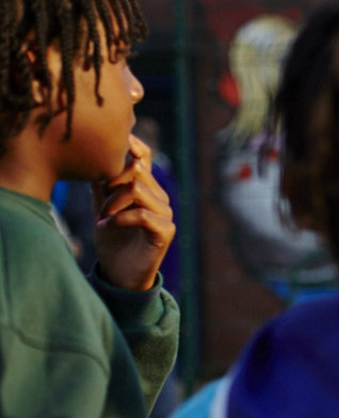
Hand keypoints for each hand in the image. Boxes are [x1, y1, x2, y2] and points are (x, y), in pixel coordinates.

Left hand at [92, 135, 173, 291]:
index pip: (144, 157)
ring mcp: (166, 213)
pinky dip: (118, 219)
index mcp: (147, 188)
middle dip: (111, 182)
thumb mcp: (102, 206)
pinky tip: (104, 226)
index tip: (110, 144)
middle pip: (137, 169)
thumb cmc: (112, 239)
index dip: (131, 146)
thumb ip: (102, 184)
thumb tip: (94, 157)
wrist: (120, 274)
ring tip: (101, 217)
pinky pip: (142, 214)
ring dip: (112, 202)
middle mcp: (160, 197)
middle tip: (98, 201)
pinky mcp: (166, 230)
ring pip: (137, 189)